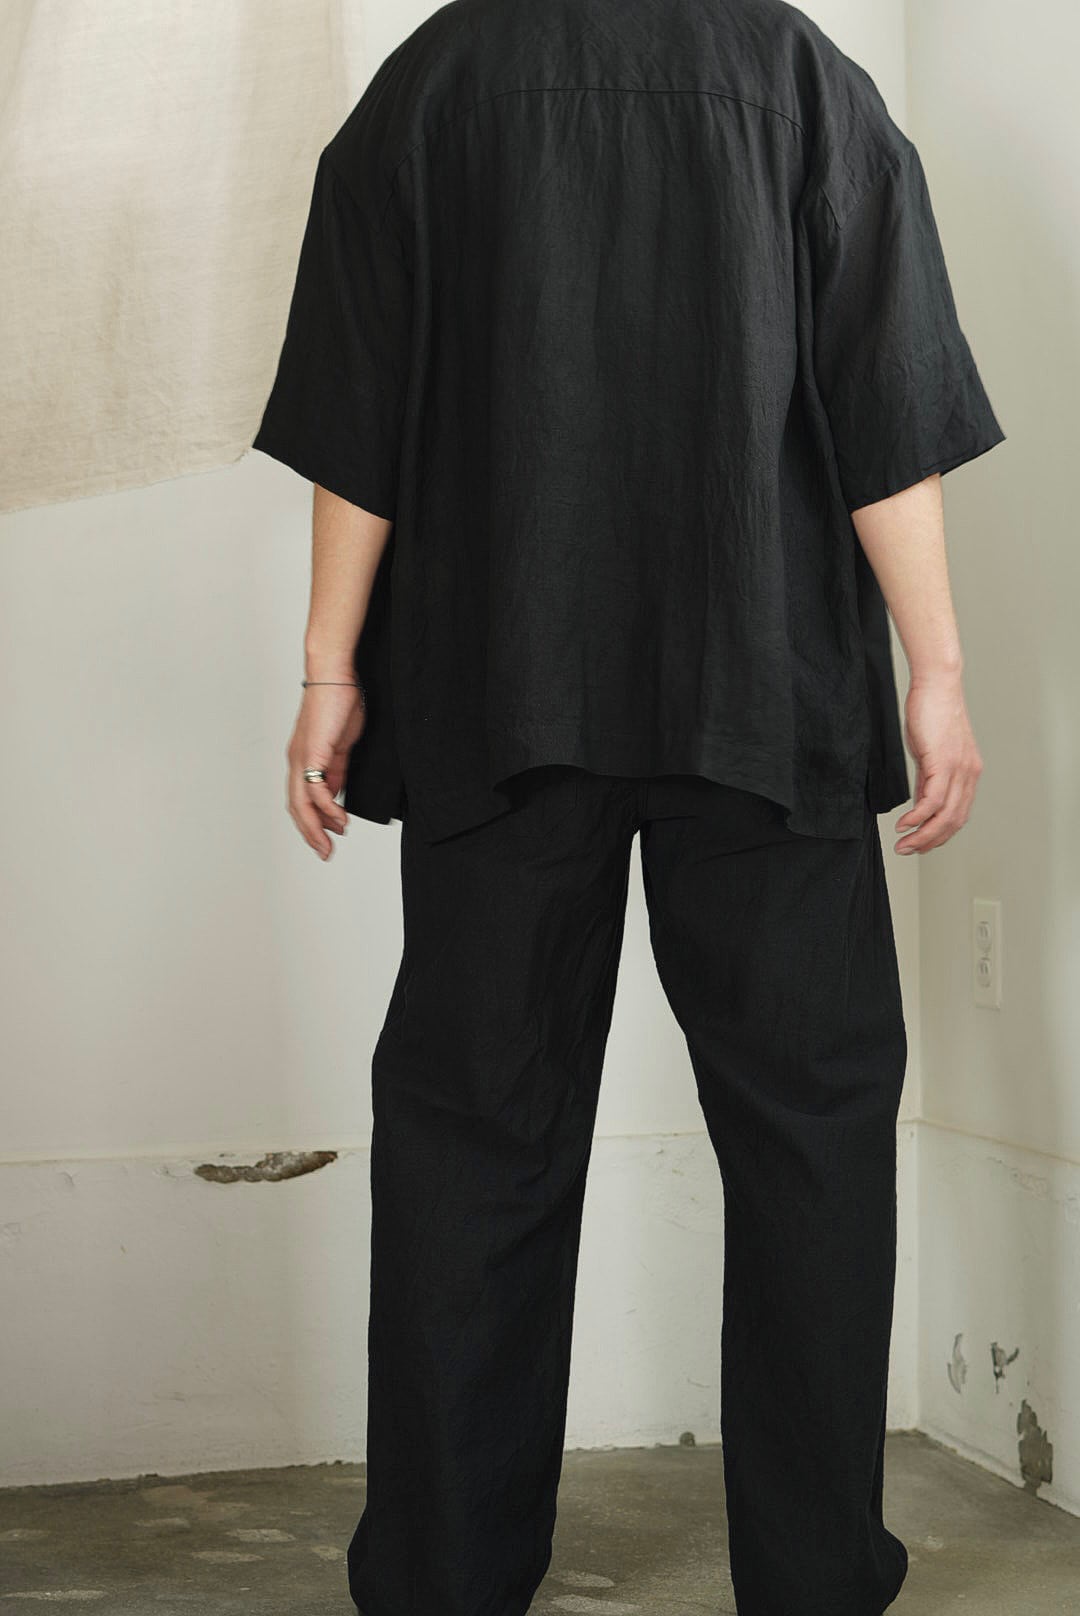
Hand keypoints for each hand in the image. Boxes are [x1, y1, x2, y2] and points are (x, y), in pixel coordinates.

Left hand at [286, 684, 365, 859]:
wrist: (334, 678)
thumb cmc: (339, 704)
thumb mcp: (341, 745)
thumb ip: (337, 768)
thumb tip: (336, 791)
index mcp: (302, 759)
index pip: (302, 799)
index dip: (313, 821)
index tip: (330, 836)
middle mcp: (296, 762)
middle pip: (297, 808)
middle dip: (311, 834)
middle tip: (325, 852)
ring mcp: (302, 759)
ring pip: (302, 804)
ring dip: (316, 828)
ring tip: (330, 844)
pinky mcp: (313, 754)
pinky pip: (317, 790)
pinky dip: (328, 808)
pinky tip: (339, 819)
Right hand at [895, 672, 982, 854]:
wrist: (937, 685)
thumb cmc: (931, 712)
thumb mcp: (930, 752)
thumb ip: (928, 778)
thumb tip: (920, 803)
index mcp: (968, 773)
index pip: (958, 815)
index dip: (939, 835)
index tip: (920, 844)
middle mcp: (969, 775)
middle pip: (953, 822)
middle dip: (929, 842)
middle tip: (908, 851)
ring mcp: (958, 770)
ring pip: (944, 816)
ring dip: (922, 835)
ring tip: (903, 844)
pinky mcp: (943, 762)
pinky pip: (932, 801)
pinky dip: (917, 817)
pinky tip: (903, 825)